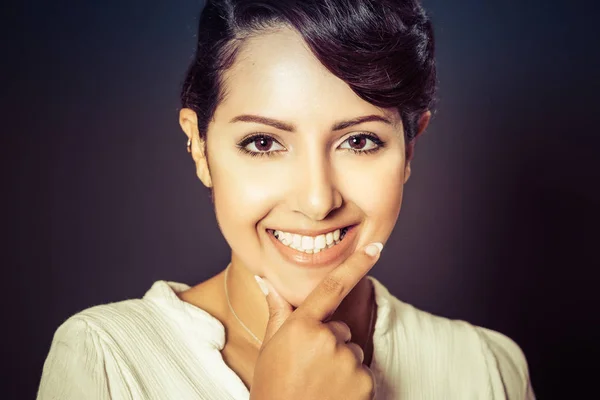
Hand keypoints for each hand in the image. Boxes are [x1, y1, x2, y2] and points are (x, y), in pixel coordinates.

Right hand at [249, 242, 382, 399]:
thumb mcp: (270, 348)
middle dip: (330, 342)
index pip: (333, 287)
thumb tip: (267, 281)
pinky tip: (332, 395)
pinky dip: (351, 383)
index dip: (356, 264)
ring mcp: (348, 362)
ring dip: (341, 363)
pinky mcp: (364, 383)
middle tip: (308, 367)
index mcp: (302, 326)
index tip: (375, 247)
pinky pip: (361, 372)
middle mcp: (328, 339)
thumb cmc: (273, 388)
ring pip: (352, 352)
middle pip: (341, 329)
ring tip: (319, 384)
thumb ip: (278, 312)